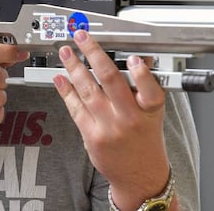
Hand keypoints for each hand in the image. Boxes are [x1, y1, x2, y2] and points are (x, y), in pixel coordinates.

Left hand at [53, 29, 170, 209]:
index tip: (132, 58)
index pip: (150, 89)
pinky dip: (66, 90)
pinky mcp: (91, 136)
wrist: (139, 176)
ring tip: (65, 52)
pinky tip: (60, 77)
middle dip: (93, 54)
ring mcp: (108, 127)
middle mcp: (129, 118)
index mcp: (149, 110)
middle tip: (82, 38)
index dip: (141, 73)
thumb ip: (145, 86)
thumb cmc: (145, 139)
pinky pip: (76, 108)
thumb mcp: (153, 112)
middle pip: (111, 81)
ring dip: (74, 67)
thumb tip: (138, 59)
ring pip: (88, 90)